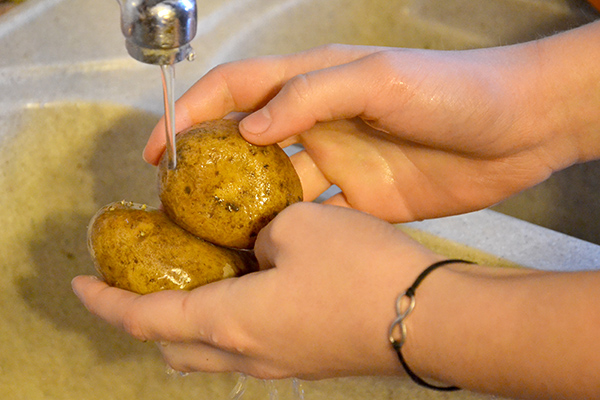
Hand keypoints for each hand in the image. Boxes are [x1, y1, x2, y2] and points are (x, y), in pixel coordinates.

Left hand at [72, 202, 443, 379]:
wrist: (432, 317)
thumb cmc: (361, 270)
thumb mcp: (300, 224)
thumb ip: (265, 229)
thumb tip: (263, 239)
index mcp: (233, 321)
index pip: (146, 318)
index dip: (106, 302)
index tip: (79, 286)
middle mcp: (248, 352)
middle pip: (172, 345)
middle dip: (142, 317)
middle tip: (136, 282)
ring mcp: (280, 362)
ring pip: (208, 350)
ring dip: (185, 320)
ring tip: (188, 280)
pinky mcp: (307, 359)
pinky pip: (245, 345)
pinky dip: (225, 320)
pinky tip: (246, 285)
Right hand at [143, 27, 599, 221]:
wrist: (518, 129)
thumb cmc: (453, 89)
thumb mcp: (379, 79)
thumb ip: (313, 96)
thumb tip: (252, 126)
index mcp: (316, 82)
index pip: (238, 91)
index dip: (193, 114)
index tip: (160, 148)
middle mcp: (319, 122)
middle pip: (248, 144)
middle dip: (210, 168)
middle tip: (178, 203)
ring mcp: (340, 164)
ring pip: (277, 186)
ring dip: (246, 207)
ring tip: (213, 237)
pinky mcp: (363, 200)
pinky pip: (315, 219)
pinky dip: (291, 235)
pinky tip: (269, 255)